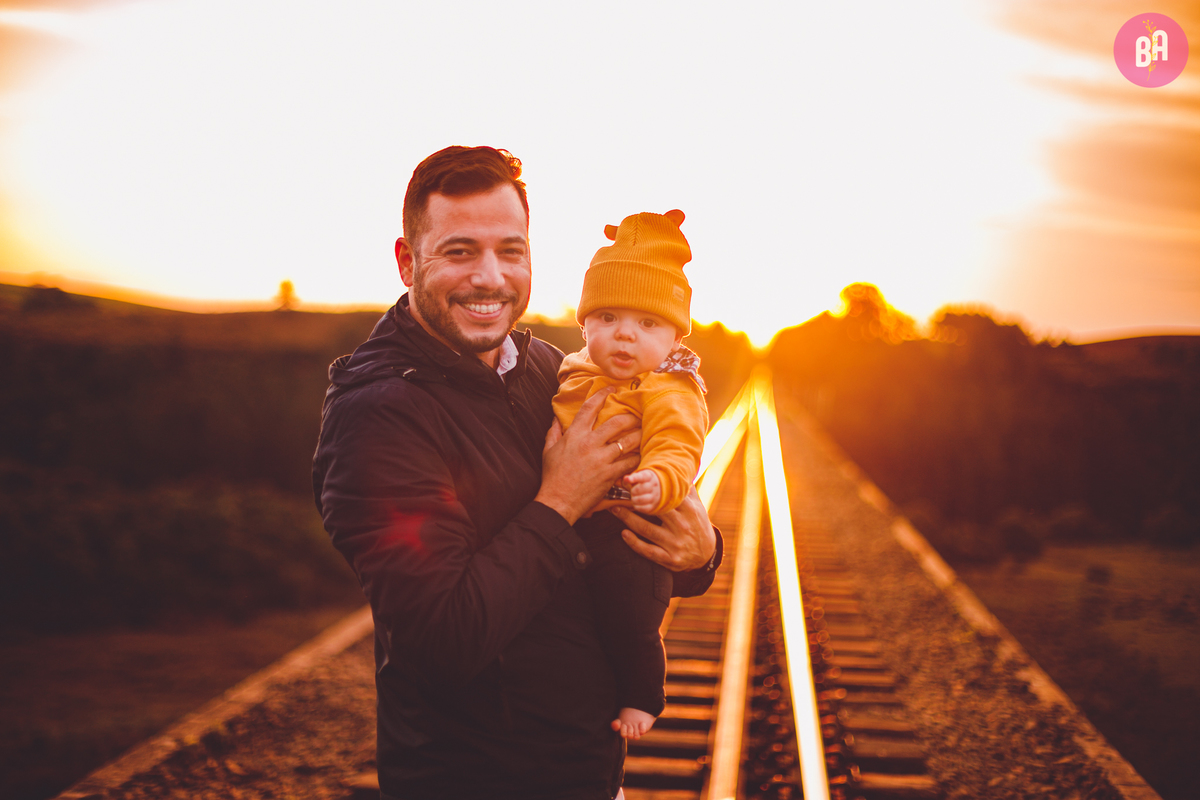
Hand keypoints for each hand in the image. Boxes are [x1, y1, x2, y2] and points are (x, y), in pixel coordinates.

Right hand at [536, 388, 640, 523]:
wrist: (558, 502)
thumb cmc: (552, 477)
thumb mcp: (548, 451)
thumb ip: (553, 432)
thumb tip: (555, 419)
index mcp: (574, 435)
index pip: (589, 408)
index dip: (602, 394)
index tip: (611, 388)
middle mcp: (589, 443)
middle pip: (617, 422)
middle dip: (630, 416)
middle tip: (637, 414)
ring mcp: (601, 459)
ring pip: (628, 441)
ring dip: (639, 435)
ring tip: (645, 431)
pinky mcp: (610, 474)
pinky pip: (630, 461)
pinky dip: (638, 457)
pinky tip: (642, 454)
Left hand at [612, 486, 715, 571]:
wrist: (707, 554)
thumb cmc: (697, 524)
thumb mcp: (697, 505)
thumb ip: (685, 488)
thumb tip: (677, 465)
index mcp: (689, 510)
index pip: (665, 495)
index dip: (647, 487)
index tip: (630, 480)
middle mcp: (683, 526)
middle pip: (653, 510)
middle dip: (633, 501)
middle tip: (617, 492)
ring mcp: (676, 544)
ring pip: (647, 529)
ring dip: (627, 519)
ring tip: (614, 509)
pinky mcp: (670, 559)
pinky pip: (648, 551)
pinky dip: (634, 543)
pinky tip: (623, 533)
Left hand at [625, 470, 660, 513]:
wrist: (657, 489)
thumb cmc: (644, 482)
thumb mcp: (638, 476)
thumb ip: (630, 477)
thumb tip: (625, 479)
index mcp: (649, 476)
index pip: (642, 477)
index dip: (634, 478)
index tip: (628, 479)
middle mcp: (654, 486)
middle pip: (640, 489)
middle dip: (633, 491)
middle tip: (632, 491)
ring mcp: (655, 496)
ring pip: (641, 499)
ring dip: (634, 499)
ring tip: (634, 497)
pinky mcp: (653, 505)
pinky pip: (643, 508)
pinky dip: (637, 506)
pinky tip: (636, 503)